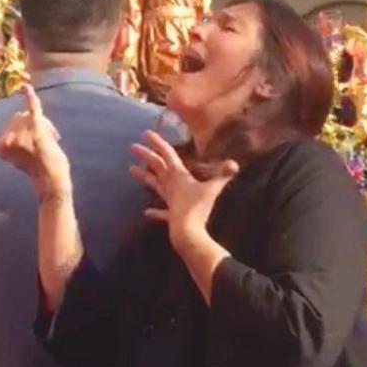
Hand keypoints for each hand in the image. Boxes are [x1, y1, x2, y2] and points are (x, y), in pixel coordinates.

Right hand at [0, 85, 68, 196]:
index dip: (19, 130)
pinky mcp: (37, 128)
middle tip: (48, 140)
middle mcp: (8, 138)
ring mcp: (22, 133)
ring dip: (42, 124)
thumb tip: (8, 135)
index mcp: (1, 147)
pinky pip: (32, 107)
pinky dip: (30, 97)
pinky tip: (26, 87)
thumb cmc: (39, 173)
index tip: (26, 138)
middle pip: (19, 118)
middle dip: (32, 125)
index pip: (9, 127)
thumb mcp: (20, 160)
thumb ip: (12, 146)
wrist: (51, 181)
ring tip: (50, 140)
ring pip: (29, 115)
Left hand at [129, 131, 238, 251]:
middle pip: (156, 167)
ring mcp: (168, 200)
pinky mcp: (170, 215)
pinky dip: (155, 212)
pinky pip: (161, 212)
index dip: (158, 142)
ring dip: (143, 176)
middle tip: (132, 147)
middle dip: (146, 155)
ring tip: (130, 169)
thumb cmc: (198, 208)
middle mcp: (170, 185)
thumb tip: (235, 163)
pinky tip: (147, 211)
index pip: (167, 154)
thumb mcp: (213, 190)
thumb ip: (223, 175)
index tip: (146, 133)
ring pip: (154, 185)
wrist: (188, 232)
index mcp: (179, 175)